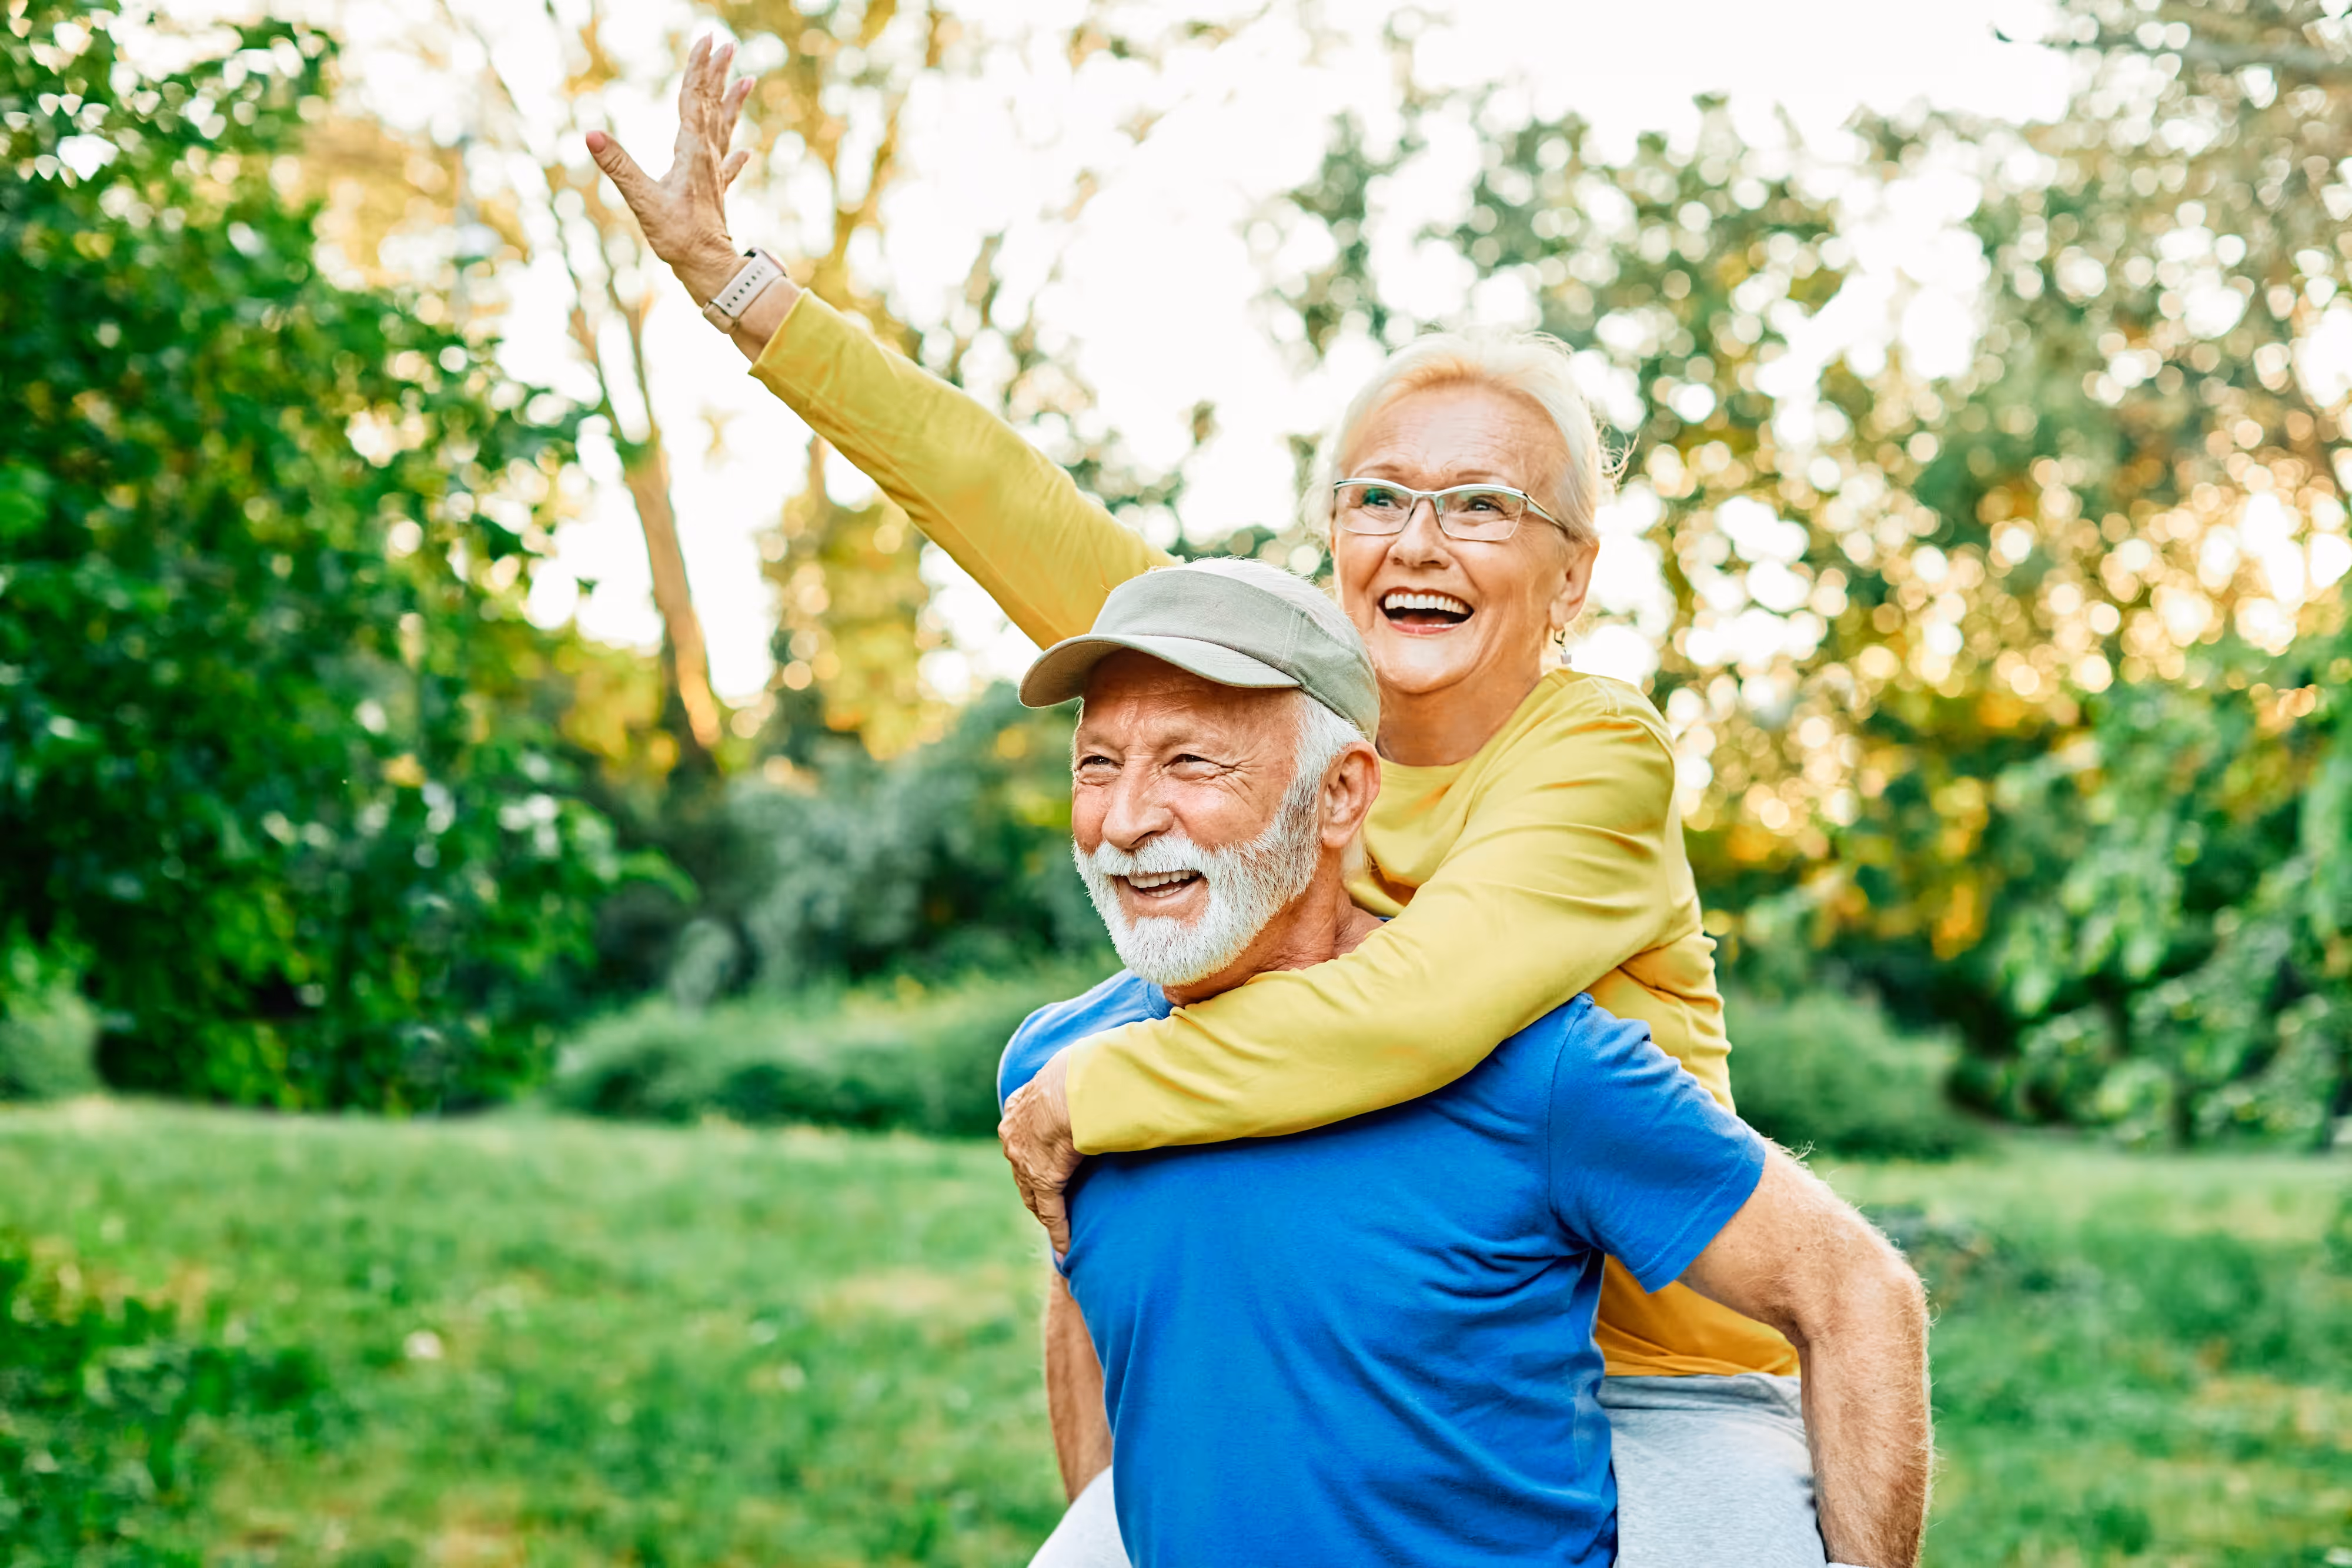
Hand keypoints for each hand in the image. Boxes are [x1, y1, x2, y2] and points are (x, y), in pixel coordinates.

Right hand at [586, 34, 756, 303]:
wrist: (709, 268)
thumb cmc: (679, 237)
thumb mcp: (643, 200)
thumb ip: (618, 166)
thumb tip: (591, 135)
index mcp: (690, 151)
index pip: (693, 99)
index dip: (698, 68)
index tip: (706, 41)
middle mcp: (706, 156)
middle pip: (712, 105)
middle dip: (717, 73)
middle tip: (725, 44)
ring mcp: (713, 174)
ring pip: (724, 128)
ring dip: (732, 102)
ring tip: (747, 79)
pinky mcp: (715, 192)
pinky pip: (728, 165)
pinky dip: (736, 155)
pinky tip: (747, 151)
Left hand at [999, 1050, 1082, 1252]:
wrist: (1073, 1087)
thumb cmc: (1078, 1072)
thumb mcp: (1067, 1074)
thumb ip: (1074, 1084)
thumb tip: (1098, 1071)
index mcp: (1018, 1108)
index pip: (1022, 1141)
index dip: (1031, 1157)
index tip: (1040, 1166)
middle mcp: (1014, 1136)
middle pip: (1022, 1170)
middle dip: (1033, 1186)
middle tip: (1047, 1202)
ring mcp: (1026, 1160)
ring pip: (1033, 1193)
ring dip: (1044, 1208)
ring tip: (1056, 1224)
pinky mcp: (1044, 1179)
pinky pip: (1051, 1211)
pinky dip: (1059, 1230)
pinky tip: (1065, 1247)